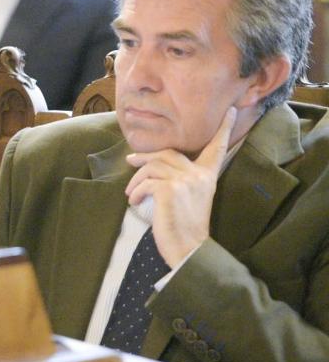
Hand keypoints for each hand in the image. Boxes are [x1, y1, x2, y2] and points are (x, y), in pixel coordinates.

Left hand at [124, 107, 235, 265]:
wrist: (189, 249)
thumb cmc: (185, 226)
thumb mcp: (188, 198)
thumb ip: (180, 179)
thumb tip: (151, 164)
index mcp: (207, 177)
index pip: (217, 148)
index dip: (224, 130)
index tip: (230, 112)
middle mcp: (199, 175)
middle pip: (167, 153)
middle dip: (145, 156)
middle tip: (130, 160)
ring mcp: (185, 182)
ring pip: (152, 167)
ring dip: (136, 179)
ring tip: (131, 193)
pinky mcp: (170, 190)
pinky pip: (146, 182)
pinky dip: (135, 192)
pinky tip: (134, 202)